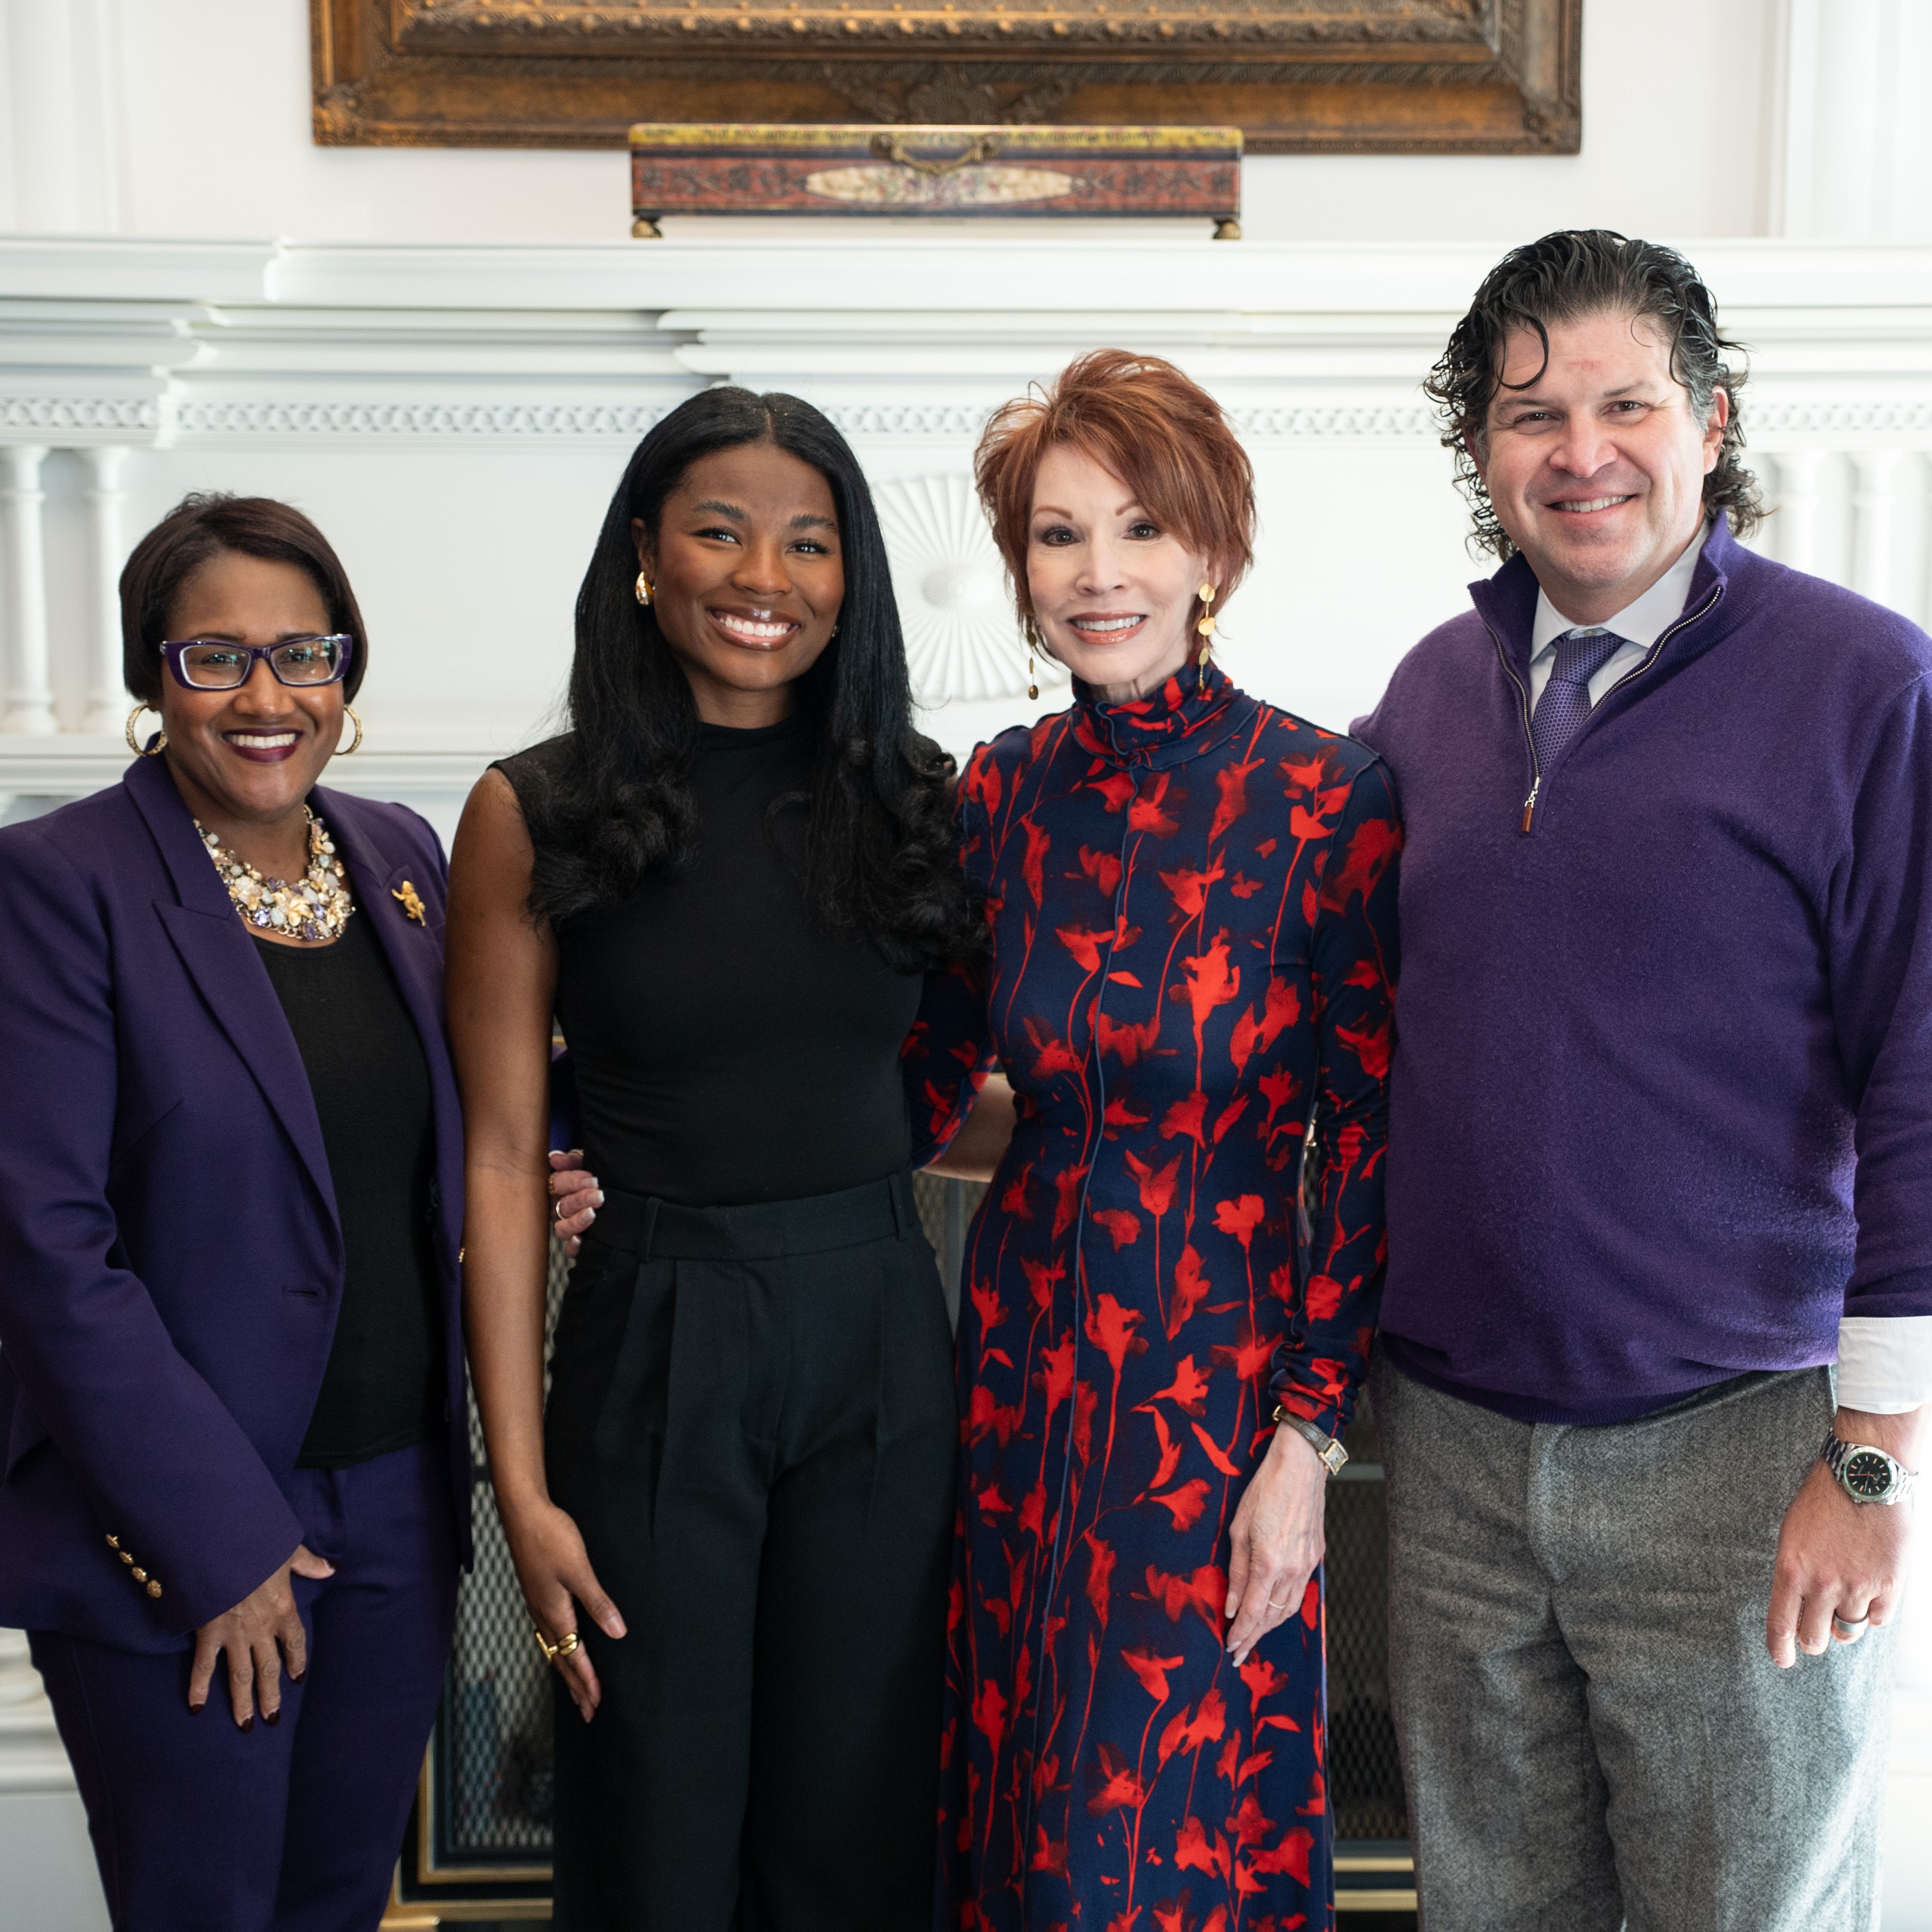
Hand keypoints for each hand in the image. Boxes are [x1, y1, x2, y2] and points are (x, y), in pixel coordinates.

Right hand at [189, 1543, 335, 1727]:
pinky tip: (196, 1707)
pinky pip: (204, 1665)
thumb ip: (309, 1563)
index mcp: (284, 1609)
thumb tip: (331, 1568)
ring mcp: (236, 1634)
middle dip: (270, 1694)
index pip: (295, 1641)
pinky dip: (198, 1687)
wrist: (223, 1546)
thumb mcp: (289, 1550)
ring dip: (243, 1702)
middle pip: (269, 1668)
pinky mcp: (209, 1633)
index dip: (296, 1660)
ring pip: (241, 1675)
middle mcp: (262, 1628)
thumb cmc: (257, 1545)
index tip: (297, 1677)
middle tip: (272, 1719)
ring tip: (246, 1725)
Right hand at [500, 1495, 625, 1721]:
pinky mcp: (536, 1592)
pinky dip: (557, 1649)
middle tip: (587, 1711)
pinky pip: (548, 1632)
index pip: (573, 1656)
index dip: (587, 1680)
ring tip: (575, 1689)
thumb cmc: (551, 1538)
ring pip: (552, 1647)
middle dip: (575, 1686)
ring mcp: (537, 1603)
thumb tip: (617, 1633)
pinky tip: (560, 1645)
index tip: (597, 1704)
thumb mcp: (579, 1570)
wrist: (523, 1513)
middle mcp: (542, 1614)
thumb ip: (598, 1602)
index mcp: (554, 1612)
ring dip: (566, 1670)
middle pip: (560, 1659)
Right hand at [548, 1148, 601, 1258]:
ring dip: (576, 1221)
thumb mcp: (587, 1164)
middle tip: (599, 1196)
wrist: (617, 1195)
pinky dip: (573, 1246)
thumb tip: (554, 1158)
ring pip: (562, 1229)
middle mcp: (559, 1208)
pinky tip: (581, 1239)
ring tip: (592, 1214)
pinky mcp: (577, 1243)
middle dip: (581, 1200)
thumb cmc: (597, 1178)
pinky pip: (570, 1249)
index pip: (558, 1183)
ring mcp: (567, 1226)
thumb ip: (573, 1160)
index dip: (574, 1181)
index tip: (593, 1180)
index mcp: (559, 1188)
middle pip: (563, 1206)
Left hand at [1224, 1424, 1326, 1666]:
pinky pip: (1298, 1591)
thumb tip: (1231, 1605)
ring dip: (1270, 1626)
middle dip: (1254, 1637)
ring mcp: (1307, 1564)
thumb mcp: (1238, 1529)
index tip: (1230, 1648)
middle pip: (1272, 1616)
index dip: (1240, 1633)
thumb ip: (1236, 1571)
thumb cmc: (1265, 1490)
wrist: (1300, 1468)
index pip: (1252, 1611)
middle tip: (1239, 1654)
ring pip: (1288, 1609)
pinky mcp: (1315, 1556)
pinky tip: (1274, 1611)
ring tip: (1254, 1638)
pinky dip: (1285, 1607)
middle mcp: (1292, 1570)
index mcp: (1269, 1563)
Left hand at [1767, 1412, 1918, 1667]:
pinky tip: (1870, 1592)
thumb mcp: (1793, 1532)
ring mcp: (1858, 1586)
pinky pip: (1879, 1619)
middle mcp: (1823, 1584)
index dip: (1780, 1649)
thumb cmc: (1823, 1499)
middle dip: (1813, 1640)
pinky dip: (1873, 1612)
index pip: (1781, 1624)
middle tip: (1816, 1633)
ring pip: (1849, 1631)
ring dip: (1844, 1624)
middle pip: (1815, 1639)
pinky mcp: (1889, 1585)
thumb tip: (1797, 1605)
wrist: (1865, 1475)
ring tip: (1844, 1604)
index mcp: (1791, 1569)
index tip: (1782, 1661)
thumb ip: (1795, 1571)